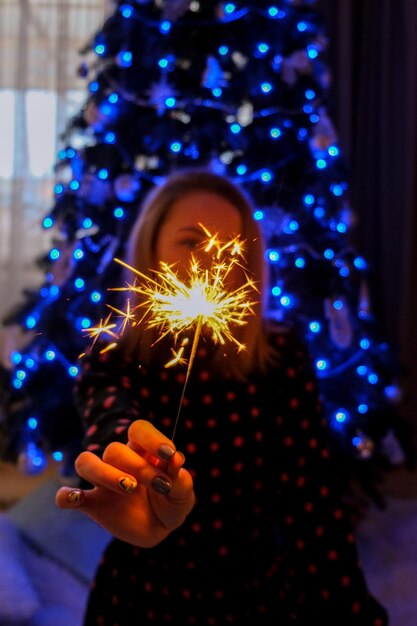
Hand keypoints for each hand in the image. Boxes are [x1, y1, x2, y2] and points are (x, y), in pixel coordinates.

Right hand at [55, 420, 194, 546]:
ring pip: (85, 462)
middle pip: (113, 449)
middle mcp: (120, 462)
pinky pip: (66, 496)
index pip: (139, 430)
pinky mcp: (92, 505)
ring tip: (128, 488)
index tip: (168, 455)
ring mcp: (102, 483)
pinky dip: (66, 495)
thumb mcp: (184, 495)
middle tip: (159, 485)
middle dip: (138, 466)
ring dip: (105, 473)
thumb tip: (176, 460)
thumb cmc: (172, 502)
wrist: (159, 529)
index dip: (151, 438)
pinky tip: (77, 499)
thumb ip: (181, 480)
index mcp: (142, 451)